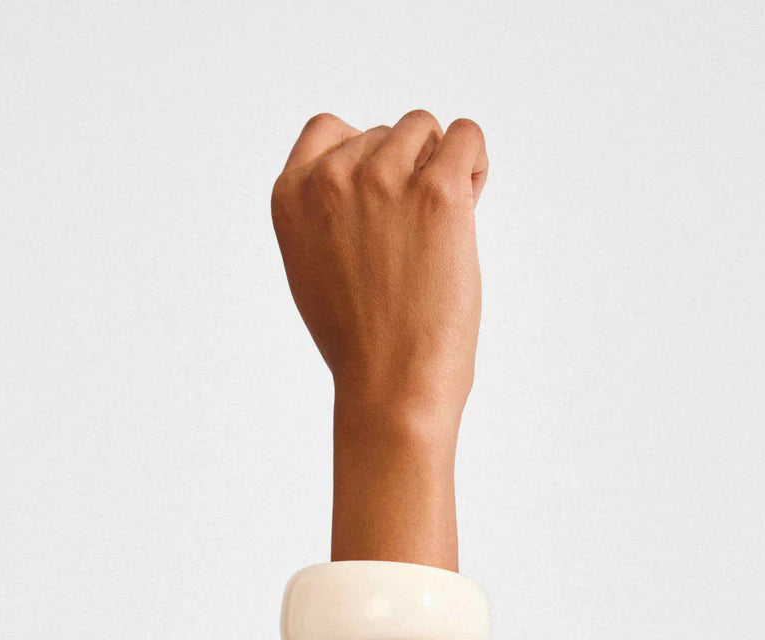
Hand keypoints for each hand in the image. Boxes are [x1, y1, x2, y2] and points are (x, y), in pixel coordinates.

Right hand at [270, 109, 487, 423]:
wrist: (389, 386)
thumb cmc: (359, 342)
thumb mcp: (312, 267)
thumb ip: (326, 213)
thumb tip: (372, 171)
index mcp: (290, 196)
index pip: (328, 131)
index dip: (363, 157)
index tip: (381, 198)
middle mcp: (331, 179)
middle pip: (385, 133)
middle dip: (406, 171)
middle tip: (414, 234)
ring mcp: (381, 181)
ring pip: (425, 128)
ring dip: (440, 165)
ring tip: (442, 222)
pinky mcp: (435, 192)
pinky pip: (467, 136)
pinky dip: (473, 162)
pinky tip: (470, 201)